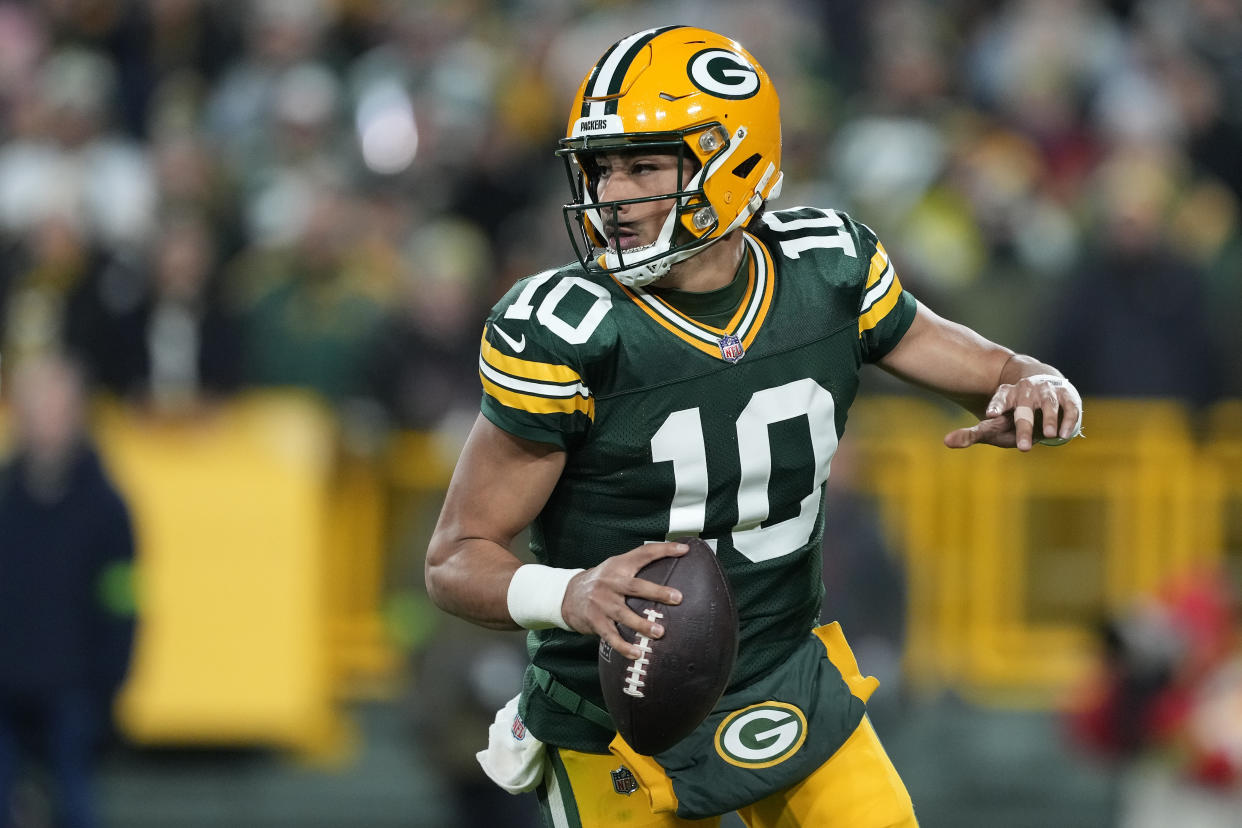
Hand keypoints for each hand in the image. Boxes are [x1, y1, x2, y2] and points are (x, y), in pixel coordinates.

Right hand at [562, 542, 686, 658]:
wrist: (567, 595)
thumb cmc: (601, 581)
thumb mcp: (615, 567)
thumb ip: (637, 565)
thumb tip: (671, 560)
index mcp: (619, 566)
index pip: (643, 553)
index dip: (664, 550)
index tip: (683, 549)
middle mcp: (610, 583)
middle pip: (635, 586)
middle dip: (657, 592)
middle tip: (677, 598)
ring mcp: (602, 603)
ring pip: (624, 614)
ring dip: (642, 624)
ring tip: (659, 633)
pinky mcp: (595, 621)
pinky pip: (611, 636)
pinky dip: (624, 646)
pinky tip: (637, 654)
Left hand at [944, 373, 1081, 451]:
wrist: (1042, 395)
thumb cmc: (1012, 417)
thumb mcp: (992, 426)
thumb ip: (971, 434)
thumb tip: (946, 442)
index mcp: (1007, 395)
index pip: (1000, 397)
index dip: (996, 404)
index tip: (990, 415)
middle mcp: (1027, 391)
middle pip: (1024, 407)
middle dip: (1024, 426)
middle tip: (1024, 448)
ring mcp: (1048, 393)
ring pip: (1048, 404)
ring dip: (1048, 419)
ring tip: (1048, 435)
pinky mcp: (1067, 398)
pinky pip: (1069, 407)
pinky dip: (1068, 419)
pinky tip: (1063, 434)